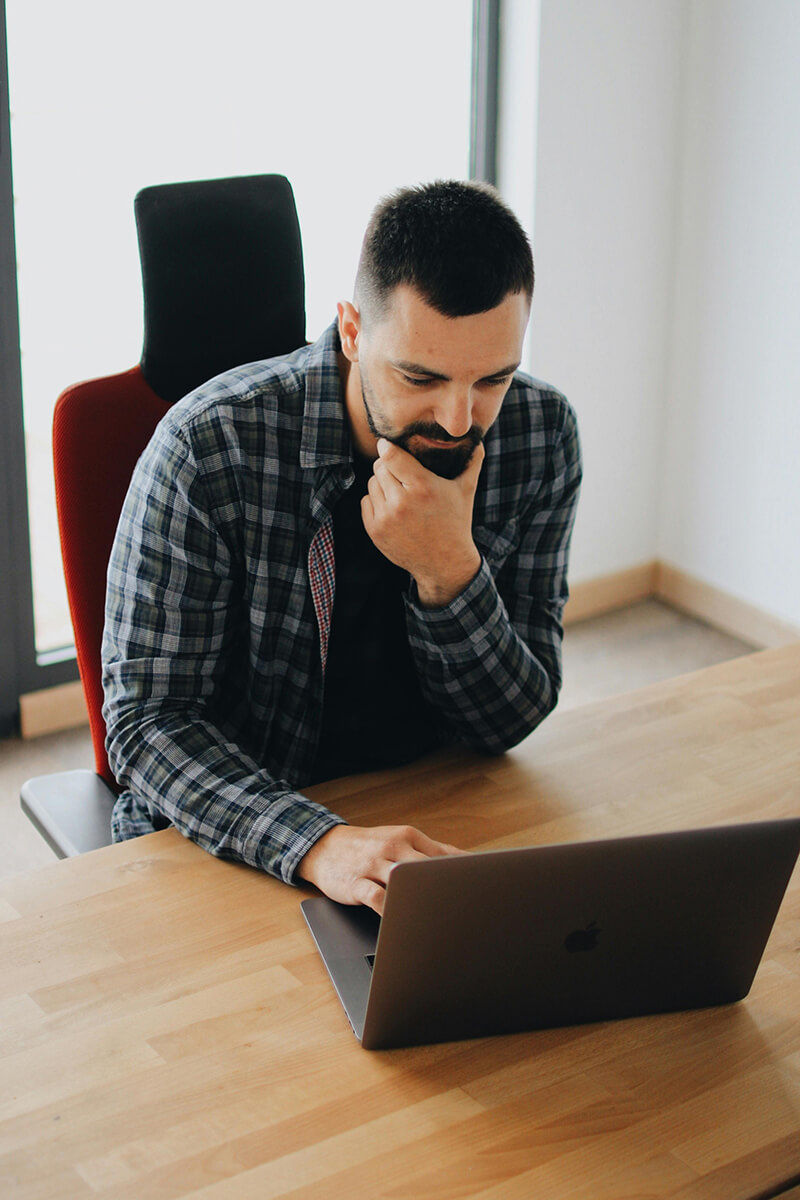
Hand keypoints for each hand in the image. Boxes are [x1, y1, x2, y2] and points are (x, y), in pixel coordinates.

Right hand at [296, 824, 464, 914]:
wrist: (326, 846)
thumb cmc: (369, 846)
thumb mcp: (401, 840)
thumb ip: (433, 849)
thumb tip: (467, 858)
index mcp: (408, 837)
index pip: (442, 855)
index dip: (462, 874)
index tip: (480, 890)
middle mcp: (393, 847)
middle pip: (427, 867)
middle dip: (445, 887)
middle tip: (464, 909)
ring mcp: (373, 864)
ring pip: (403, 879)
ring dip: (419, 898)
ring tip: (437, 918)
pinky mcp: (356, 882)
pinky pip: (376, 897)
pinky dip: (390, 909)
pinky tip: (400, 920)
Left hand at [362, 439, 483, 606]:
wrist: (444, 563)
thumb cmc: (456, 522)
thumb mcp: (466, 491)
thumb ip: (473, 462)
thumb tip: (479, 440)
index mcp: (423, 487)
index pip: (391, 456)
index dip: (387, 447)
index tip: (386, 444)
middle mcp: (401, 502)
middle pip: (380, 467)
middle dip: (388, 465)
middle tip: (399, 471)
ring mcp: (386, 518)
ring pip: (371, 483)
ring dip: (382, 483)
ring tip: (399, 491)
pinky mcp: (375, 530)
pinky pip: (366, 501)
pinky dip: (376, 500)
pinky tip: (392, 507)